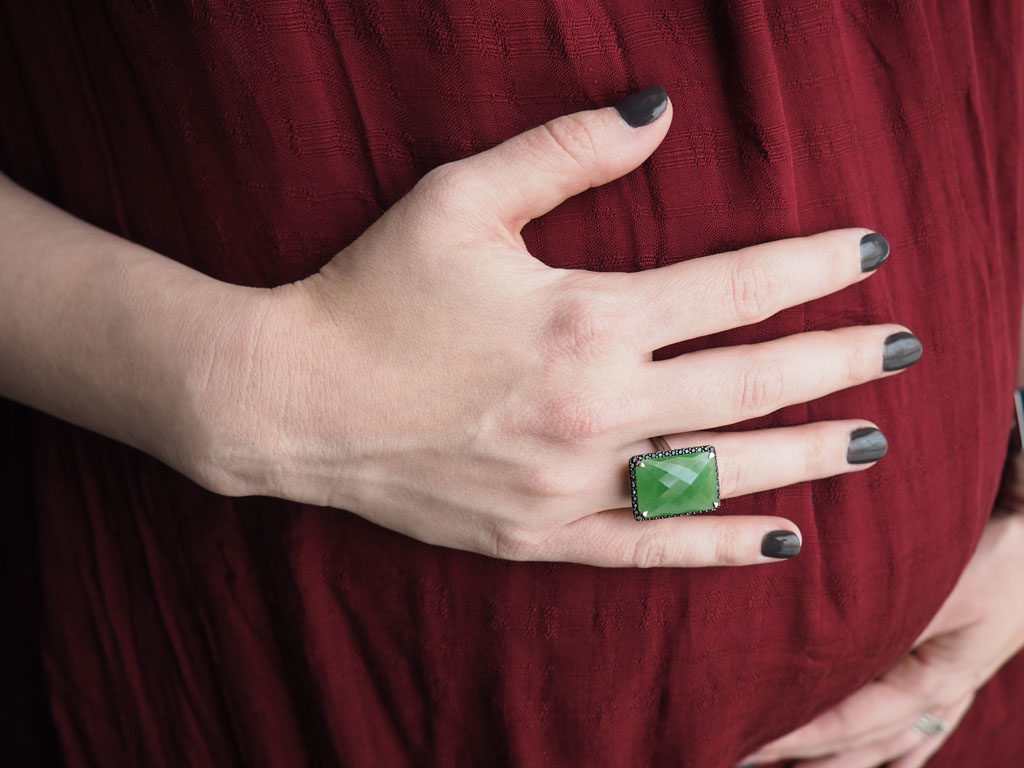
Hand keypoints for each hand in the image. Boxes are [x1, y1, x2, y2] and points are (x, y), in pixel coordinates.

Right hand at [199, 87, 918, 566]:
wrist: (292, 400)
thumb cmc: (369, 293)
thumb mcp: (460, 198)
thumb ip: (566, 151)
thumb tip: (659, 110)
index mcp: (586, 318)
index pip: (734, 289)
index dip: (811, 267)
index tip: (867, 254)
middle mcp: (596, 406)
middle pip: (749, 381)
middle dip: (838, 360)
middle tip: (904, 349)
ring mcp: (572, 481)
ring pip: (719, 469)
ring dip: (805, 452)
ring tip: (870, 442)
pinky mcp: (539, 534)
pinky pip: (652, 546)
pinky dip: (721, 543)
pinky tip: (784, 538)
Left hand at [740, 453, 1023, 765]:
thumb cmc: (995, 554)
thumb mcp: (942, 586)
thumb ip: (888, 618)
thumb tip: (823, 643)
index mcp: (933, 683)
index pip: (852, 724)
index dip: (799, 739)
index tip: (749, 744)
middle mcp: (939, 696)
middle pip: (865, 746)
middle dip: (809, 759)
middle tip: (747, 759)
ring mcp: (949, 688)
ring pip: (887, 745)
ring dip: (837, 761)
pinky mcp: (952, 673)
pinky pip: (910, 732)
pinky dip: (881, 754)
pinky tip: (868, 763)